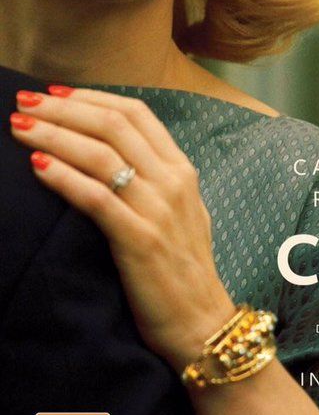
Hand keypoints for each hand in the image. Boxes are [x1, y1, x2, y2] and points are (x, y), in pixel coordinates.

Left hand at [10, 87, 234, 372]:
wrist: (202, 321)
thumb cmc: (183, 266)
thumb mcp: (181, 210)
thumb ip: (155, 177)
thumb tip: (112, 151)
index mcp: (181, 168)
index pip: (135, 113)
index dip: (92, 97)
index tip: (56, 93)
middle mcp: (172, 180)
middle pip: (113, 125)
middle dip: (64, 109)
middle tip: (26, 100)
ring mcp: (158, 209)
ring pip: (101, 155)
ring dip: (55, 135)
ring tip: (20, 127)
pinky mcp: (139, 240)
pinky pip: (96, 198)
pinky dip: (64, 177)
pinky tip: (37, 167)